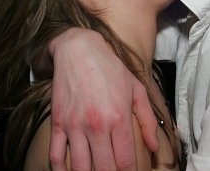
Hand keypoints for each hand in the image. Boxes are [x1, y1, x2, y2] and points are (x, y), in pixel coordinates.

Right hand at [48, 28, 158, 170]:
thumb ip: (148, 120)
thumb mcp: (136, 89)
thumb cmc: (110, 68)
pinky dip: (60, 170)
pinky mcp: (58, 123)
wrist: (79, 50)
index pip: (125, 163)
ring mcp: (75, 126)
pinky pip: (55, 155)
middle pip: (105, 169)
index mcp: (119, 118)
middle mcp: (97, 125)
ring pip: (80, 168)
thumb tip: (154, 148)